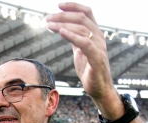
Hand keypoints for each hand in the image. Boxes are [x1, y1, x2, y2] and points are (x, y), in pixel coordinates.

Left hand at [46, 2, 121, 117]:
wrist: (100, 89)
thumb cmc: (90, 70)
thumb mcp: (81, 51)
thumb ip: (76, 39)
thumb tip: (64, 28)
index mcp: (95, 34)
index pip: (87, 13)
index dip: (74, 6)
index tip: (59, 5)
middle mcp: (99, 37)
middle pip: (82, 18)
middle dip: (63, 15)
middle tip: (47, 18)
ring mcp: (99, 47)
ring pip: (82, 28)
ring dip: (62, 24)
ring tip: (48, 25)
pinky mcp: (97, 58)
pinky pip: (85, 43)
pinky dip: (72, 35)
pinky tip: (61, 32)